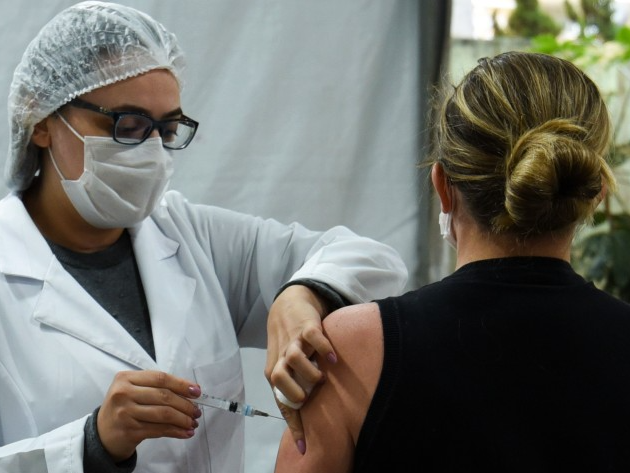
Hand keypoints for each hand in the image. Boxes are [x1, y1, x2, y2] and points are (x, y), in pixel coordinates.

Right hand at [97, 370, 202, 461]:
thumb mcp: (133, 390)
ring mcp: (125, 413)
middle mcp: (123, 393)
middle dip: (185, 404)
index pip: (160, 378)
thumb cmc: (124, 407)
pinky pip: (159, 430)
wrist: (102, 433)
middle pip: (164, 396)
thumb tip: (190, 392)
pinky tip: (185, 432)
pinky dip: (176, 431)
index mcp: (126, 378)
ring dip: (183, 419)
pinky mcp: (129, 431)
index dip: (181, 384)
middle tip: (197, 411)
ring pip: (164, 414)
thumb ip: (156, 387)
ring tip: (193, 422)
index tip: (197, 391)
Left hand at [265, 284, 336, 452]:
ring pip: (293, 358)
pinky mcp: (306, 325)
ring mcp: (293, 341)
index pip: (280, 401)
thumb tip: (307, 416)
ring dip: (308, 372)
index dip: (292, 424)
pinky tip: (334, 358)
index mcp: (275, 371)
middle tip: (308, 398)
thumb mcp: (286, 364)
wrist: (288, 304)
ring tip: (321, 378)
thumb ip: (294, 385)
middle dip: (292, 392)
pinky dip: (323, 347)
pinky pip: (313, 337)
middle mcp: (282, 357)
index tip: (303, 446)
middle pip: (278, 378)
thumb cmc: (290, 341)